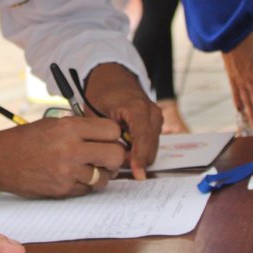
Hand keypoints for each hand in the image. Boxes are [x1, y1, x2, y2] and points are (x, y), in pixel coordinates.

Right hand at [0, 116, 127, 197]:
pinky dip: (84, 184)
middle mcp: (71, 149)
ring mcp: (67, 172)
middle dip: (114, 157)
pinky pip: (87, 189)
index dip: (114, 136)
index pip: (112, 131)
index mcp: (70, 127)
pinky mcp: (62, 189)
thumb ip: (80, 128)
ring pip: (104, 177)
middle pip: (116, 155)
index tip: (109, 139)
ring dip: (100, 173)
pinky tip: (72, 176)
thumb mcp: (53, 123)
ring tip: (86, 167)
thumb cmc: (26, 139)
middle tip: (106, 156)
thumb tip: (109, 136)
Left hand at [82, 62, 162, 178]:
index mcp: (137, 108)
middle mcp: (152, 113)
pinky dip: (139, 150)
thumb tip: (107, 158)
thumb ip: (103, 135)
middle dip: (135, 160)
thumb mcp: (95, 112)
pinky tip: (124, 148)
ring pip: (152, 149)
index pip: (142, 138)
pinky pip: (150, 144)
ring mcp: (156, 118)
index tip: (138, 175)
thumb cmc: (102, 93)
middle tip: (114, 163)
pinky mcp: (156, 124)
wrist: (113, 78)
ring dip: (137, 156)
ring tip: (117, 152)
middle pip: (150, 148)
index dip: (139, 158)